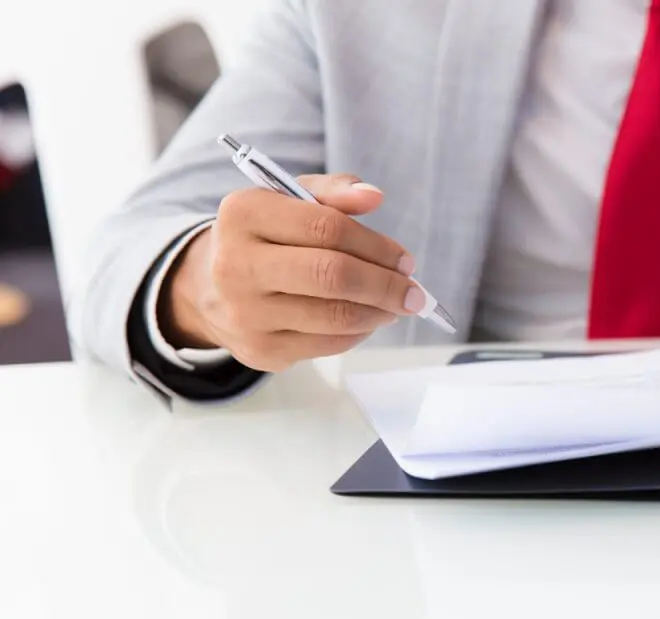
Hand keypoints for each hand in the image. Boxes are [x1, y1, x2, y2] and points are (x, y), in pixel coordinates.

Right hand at [161, 174, 424, 371]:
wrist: (211, 289)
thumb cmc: (266, 238)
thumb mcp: (290, 202)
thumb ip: (334, 193)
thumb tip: (373, 196)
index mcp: (243, 214)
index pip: (327, 228)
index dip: (376, 246)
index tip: (406, 260)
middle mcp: (236, 265)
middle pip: (333, 276)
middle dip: (385, 285)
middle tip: (414, 292)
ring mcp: (246, 313)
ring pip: (336, 317)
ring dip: (379, 312)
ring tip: (396, 304)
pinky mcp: (261, 350)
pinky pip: (328, 344)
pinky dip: (359, 332)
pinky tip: (368, 318)